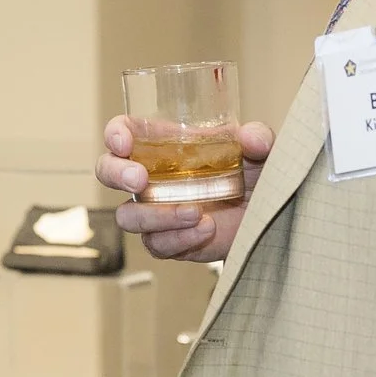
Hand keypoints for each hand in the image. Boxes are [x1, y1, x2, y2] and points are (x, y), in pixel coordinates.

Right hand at [95, 118, 274, 260]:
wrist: (268, 215)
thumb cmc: (255, 173)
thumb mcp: (262, 149)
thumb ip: (258, 138)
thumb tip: (251, 137)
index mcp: (163, 144)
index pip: (124, 132)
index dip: (115, 134)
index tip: (123, 143)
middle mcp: (151, 176)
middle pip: (107, 171)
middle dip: (116, 174)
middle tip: (140, 180)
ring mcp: (156, 210)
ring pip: (128, 216)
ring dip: (155, 216)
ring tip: (195, 212)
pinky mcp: (169, 240)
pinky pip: (157, 244)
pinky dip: (179, 239)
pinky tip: (205, 230)